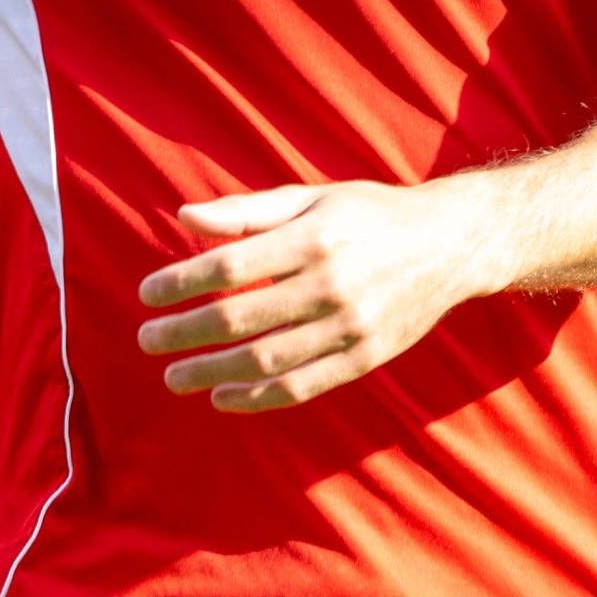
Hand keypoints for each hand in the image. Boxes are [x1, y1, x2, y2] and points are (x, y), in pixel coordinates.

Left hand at [136, 178, 499, 411]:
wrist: (451, 244)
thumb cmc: (369, 214)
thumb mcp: (311, 197)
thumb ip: (246, 211)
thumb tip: (183, 217)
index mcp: (313, 238)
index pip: (228, 266)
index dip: (181, 283)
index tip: (147, 294)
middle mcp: (331, 285)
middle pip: (238, 319)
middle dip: (183, 333)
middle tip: (146, 340)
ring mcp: (350, 327)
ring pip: (264, 361)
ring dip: (210, 373)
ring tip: (174, 376)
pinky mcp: (365, 358)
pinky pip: (301, 387)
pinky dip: (256, 399)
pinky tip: (222, 396)